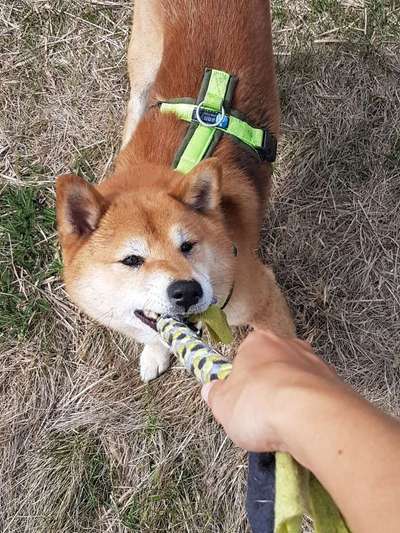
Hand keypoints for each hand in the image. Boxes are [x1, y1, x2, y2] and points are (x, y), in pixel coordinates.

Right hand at [202, 329, 343, 454]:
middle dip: (269, 387)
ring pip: (297, 381)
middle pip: (274, 366)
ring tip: (284, 427)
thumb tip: (211, 390)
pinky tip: (304, 428)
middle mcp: (288, 345)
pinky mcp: (336, 383)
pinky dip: (311, 410)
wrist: (311, 416)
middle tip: (261, 414)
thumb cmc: (259, 404)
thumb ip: (215, 395)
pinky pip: (317, 397)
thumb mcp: (222, 405)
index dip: (241, 380)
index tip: (240, 400)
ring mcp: (315, 362)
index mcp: (257, 342)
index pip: (245, 355)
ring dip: (291, 400)